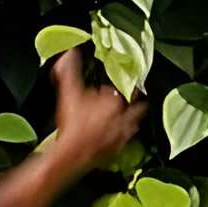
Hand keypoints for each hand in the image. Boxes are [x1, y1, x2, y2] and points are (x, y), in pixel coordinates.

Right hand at [48, 48, 143, 172]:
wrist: (73, 153)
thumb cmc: (73, 121)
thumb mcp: (69, 92)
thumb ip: (70, 71)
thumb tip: (70, 52)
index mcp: (116, 101)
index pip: (124, 89)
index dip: (117, 89)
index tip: (111, 89)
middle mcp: (125, 118)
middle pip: (138, 107)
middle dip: (136, 103)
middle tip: (132, 101)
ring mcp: (123, 135)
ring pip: (134, 125)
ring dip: (130, 121)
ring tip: (124, 119)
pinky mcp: (118, 151)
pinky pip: (124, 142)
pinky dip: (121, 138)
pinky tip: (113, 137)